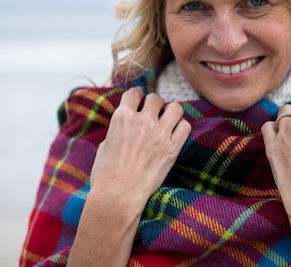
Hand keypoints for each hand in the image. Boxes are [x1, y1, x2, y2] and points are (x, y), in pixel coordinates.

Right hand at [68, 88, 190, 266]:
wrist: (118, 197)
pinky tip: (175, 134)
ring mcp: (160, 134)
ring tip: (167, 120)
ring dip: (171, 112)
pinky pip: (186, 127)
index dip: (137, 96)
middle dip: (154, 104)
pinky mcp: (173, 149)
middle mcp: (143, 121)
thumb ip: (119, 130)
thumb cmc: (106, 175)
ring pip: (175, 108)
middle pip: (156, 98)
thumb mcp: (105, 145)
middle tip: (153, 114)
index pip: (134, 93)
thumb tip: (126, 125)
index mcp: (122, 117)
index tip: (139, 101)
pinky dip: (181, 127)